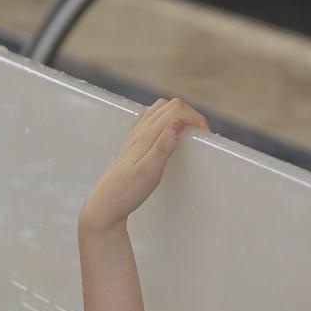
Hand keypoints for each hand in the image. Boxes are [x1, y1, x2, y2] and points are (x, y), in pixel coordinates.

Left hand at [79, 98, 209, 233]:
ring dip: (177, 113)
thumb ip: (164, 146)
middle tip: (201, 133)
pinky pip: (149, 119)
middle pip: (170, 106)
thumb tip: (179, 123)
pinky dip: (163, 118)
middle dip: (190, 114)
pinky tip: (167, 132)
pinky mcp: (131, 143)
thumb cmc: (127, 192)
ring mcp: (133, 136)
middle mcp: (138, 131)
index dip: (195, 117)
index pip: (176, 111)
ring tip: (188, 131)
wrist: (105, 204)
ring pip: (159, 109)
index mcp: (146, 135)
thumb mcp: (150, 172)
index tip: (205, 134)